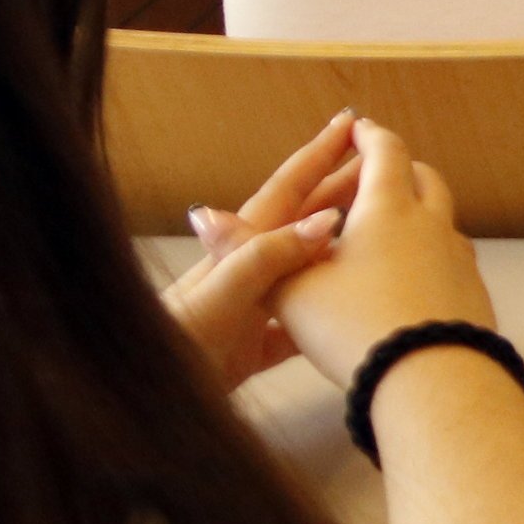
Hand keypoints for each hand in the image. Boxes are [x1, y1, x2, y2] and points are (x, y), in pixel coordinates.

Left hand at [161, 111, 364, 389]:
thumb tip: (327, 220)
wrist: (139, 403)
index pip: (287, 190)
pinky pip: (301, 317)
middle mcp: (247, 271)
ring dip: (342, 241)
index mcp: (239, 249)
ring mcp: (250, 309)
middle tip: (384, 163)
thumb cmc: (172, 349)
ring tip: (381, 222)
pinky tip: (353, 301)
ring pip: (307, 266)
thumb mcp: (218, 299)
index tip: (350, 121)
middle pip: (302, 220)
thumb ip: (265, 259)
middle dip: (339, 187)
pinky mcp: (253, 348)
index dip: (318, 155)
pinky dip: (327, 303)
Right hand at [270, 119, 499, 390]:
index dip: (368, 137)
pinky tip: (410, 280)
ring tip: (388, 229)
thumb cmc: (354, 326)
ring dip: (417, 213)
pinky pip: (451, 259)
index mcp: (389, 209)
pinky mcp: (472, 292)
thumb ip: (249, 252)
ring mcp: (458, 257)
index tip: (358, 128)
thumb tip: (203, 215)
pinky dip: (430, 254)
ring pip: (441, 219)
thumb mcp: (290, 291)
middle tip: (374, 172)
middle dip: (398, 169)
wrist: (430, 376)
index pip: (385, 153)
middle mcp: (432, 224)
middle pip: (423, 178)